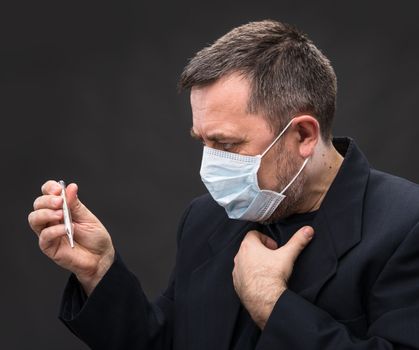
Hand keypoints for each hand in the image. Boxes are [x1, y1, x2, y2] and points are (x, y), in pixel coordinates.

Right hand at [28, 180, 114, 294]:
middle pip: (38, 204)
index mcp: (61, 208)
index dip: (49, 188)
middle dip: (47, 200)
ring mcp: (49, 232)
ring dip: (46, 213)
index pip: (48, 193)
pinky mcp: (49, 247)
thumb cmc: (95, 237)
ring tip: (61, 214)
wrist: (101, 258)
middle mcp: (52, 219)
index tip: (58, 189)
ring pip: (34, 219)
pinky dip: (53, 230)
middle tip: (60, 202)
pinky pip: (44, 236)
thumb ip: (76, 205)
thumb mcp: (88, 218)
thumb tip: (70, 187)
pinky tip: (65, 229)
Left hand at [232, 226, 313, 328]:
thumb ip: (298, 241)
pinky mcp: (237, 283)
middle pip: (249, 247)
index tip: (274, 247)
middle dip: (261, 251)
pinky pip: (242, 275)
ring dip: (254, 263)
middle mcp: (239, 257)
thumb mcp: (288, 255)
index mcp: (248, 246)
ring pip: (245, 261)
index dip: (265, 239)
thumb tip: (308, 230)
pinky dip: (250, 276)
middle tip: (273, 258)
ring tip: (268, 270)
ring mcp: (236, 271)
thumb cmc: (273, 276)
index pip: (253, 234)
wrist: (265, 300)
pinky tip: (261, 281)